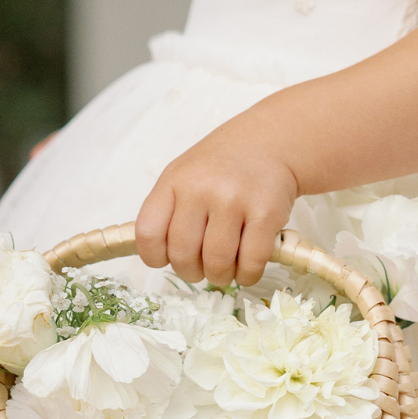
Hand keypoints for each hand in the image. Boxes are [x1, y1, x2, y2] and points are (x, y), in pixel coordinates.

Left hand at [135, 122, 297, 287]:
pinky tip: (247, 266)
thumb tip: (159, 256)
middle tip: (202, 267)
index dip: (156, 257)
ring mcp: (234, 201)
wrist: (269, 142)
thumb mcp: (183, 175)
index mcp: (174, 181)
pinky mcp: (266, 214)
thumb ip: (168, 211)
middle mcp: (201, 189)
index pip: (148, 234)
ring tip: (226, 267)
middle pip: (183, 255)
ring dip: (220, 276)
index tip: (168, 258)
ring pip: (217, 264)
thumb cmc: (222, 166)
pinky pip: (251, 263)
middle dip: (192, 272)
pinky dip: (248, 275)